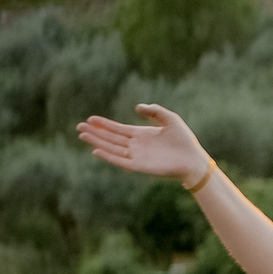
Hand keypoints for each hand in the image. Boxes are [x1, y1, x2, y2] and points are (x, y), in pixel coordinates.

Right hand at [78, 103, 209, 184]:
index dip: (104, 124)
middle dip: (95, 132)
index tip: (90, 119)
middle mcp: (136, 145)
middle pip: (110, 138)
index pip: (118, 129)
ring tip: (82, 135)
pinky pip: (120, 161)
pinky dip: (109, 156)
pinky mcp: (140, 166)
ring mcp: (136, 156)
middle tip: (79, 127)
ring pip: (112, 148)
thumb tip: (137, 107)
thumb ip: (154, 111)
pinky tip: (96, 151)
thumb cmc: (184, 140)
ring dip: (97, 142)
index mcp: (141, 134)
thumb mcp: (170, 119)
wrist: (193, 159)